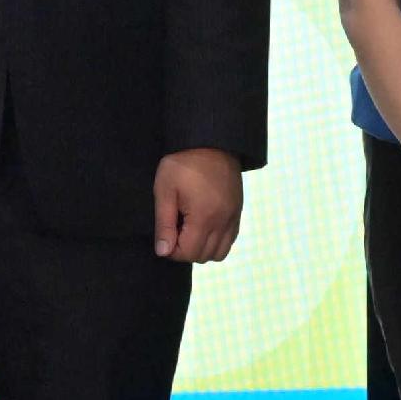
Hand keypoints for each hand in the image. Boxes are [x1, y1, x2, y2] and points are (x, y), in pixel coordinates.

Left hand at [154, 148, 243, 262]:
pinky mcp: (238, 212)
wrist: (211, 143)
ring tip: (187, 230)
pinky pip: (230, 240)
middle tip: (173, 232)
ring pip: (219, 252)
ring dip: (201, 249)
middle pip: (204, 256)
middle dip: (185, 251)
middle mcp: (223, 221)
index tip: (164, 237)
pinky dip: (216, 241)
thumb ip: (164, 224)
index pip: (189, 253)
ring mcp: (233, 217)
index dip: (172, 251)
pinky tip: (202, 227)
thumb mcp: (165, 191)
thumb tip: (163, 252)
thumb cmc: (183, 164)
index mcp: (204, 217)